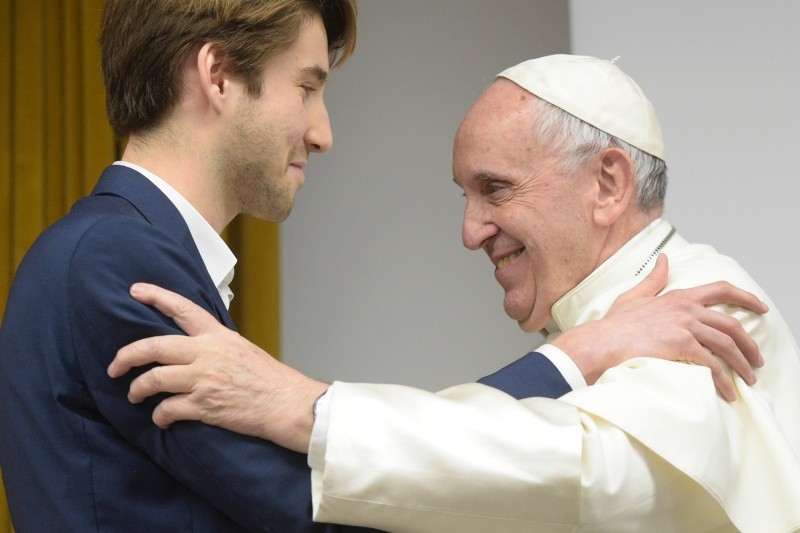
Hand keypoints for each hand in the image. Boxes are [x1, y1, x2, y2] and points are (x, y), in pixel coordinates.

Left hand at [107, 283, 326, 452]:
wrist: (285, 403)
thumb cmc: (268, 379)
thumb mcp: (241, 350)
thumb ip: (215, 346)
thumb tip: (191, 349)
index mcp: (217, 336)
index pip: (182, 309)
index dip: (156, 297)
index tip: (135, 291)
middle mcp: (207, 354)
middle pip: (154, 347)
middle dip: (127, 356)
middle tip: (114, 366)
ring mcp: (204, 380)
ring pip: (154, 379)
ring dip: (138, 389)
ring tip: (134, 394)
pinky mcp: (204, 406)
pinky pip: (168, 409)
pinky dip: (159, 416)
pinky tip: (161, 419)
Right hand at [552, 255, 766, 400]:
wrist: (602, 342)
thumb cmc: (615, 324)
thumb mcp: (635, 295)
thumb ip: (654, 279)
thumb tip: (664, 259)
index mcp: (679, 296)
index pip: (722, 289)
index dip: (746, 297)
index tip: (761, 308)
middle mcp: (687, 309)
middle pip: (732, 324)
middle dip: (750, 345)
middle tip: (757, 360)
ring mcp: (686, 327)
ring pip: (727, 345)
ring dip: (742, 365)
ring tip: (748, 379)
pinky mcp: (682, 346)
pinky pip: (712, 364)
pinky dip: (723, 380)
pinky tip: (727, 392)